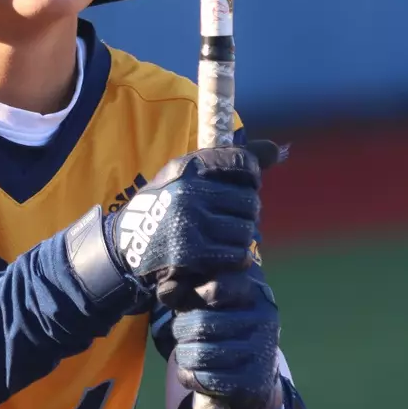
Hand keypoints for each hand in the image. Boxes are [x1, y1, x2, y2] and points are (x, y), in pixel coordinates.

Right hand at [102, 141, 286, 293]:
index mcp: (189, 167)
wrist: (127, 243)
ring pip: (246, 230)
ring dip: (240, 237)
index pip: (243, 163)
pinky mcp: (190, 253)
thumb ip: (236, 161)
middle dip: (245, 212)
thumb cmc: (168, 204)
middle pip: (250, 200)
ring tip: (224, 237)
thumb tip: (280, 150)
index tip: (243, 185)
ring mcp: (189, 222)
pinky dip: (235, 258)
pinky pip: (237, 255)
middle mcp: (188, 191)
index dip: (251, 177)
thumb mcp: (191, 175)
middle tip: (230, 218)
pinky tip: (222, 255)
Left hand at [168, 268, 282, 408]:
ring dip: (184, 354)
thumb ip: (186, 290)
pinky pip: (205, 379)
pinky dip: (188, 376)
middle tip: (181, 332)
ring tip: (187, 351)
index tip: (185, 303)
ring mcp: (262, 350)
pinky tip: (193, 372)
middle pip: (201, 323)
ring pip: (200, 354)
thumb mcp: (208, 300)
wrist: (254, 366)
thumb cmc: (224, 322)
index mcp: (253, 289)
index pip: (215, 289)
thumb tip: (166, 289)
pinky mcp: (254, 380)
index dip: (190, 297)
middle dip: (181, 329)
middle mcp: (264, 317)